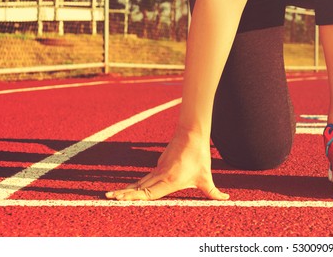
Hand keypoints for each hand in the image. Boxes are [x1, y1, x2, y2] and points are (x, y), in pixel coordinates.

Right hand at [105, 134, 228, 200]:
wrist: (192, 133)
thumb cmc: (199, 155)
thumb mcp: (206, 177)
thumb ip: (213, 192)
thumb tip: (225, 198)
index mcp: (169, 180)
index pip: (148, 192)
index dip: (133, 196)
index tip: (119, 199)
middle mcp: (160, 175)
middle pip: (138, 187)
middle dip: (123, 194)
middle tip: (107, 197)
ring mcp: (158, 169)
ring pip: (140, 182)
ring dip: (127, 189)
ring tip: (112, 195)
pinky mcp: (159, 165)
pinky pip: (145, 178)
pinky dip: (136, 185)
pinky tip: (129, 189)